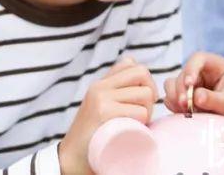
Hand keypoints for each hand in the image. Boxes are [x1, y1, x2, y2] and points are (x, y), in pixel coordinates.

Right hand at [58, 57, 158, 174]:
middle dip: (151, 92)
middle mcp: (100, 87)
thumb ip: (115, 91)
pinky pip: (140, 112)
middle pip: (141, 72)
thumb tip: (137, 72)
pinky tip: (133, 131)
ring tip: (137, 124)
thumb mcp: (100, 107)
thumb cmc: (92, 138)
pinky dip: (144, 123)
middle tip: (145, 112)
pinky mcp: (104, 113)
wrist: (72, 159)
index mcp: (100, 84)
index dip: (144, 80)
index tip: (143, 100)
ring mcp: (101, 98)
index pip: (130, 63)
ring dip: (148, 111)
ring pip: (145, 94)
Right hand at [164, 52, 223, 117]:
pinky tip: (183, 114)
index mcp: (215, 66)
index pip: (198, 58)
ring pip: (172, 84)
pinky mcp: (183, 96)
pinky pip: (170, 97)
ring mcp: (190, 84)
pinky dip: (173, 105)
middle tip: (185, 106)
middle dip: (181, 90)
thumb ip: (214, 99)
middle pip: (182, 74)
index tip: (189, 84)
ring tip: (185, 112)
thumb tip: (196, 97)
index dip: (191, 69)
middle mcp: (200, 72)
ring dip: (175, 98)